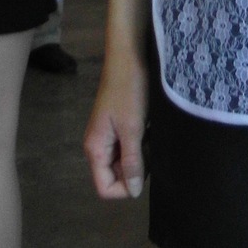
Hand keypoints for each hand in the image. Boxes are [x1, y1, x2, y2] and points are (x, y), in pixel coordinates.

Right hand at [85, 39, 148, 199]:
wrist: (130, 56)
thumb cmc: (129, 89)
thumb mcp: (132, 128)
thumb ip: (132, 161)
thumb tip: (134, 191)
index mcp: (95, 148)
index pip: (104, 187)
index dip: (125, 188)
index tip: (143, 170)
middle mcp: (99, 145)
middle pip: (116, 176)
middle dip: (136, 170)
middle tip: (149, 148)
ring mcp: (110, 136)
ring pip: (127, 162)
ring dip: (142, 155)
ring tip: (151, 136)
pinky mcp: (121, 126)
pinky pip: (132, 147)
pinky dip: (144, 144)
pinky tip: (152, 129)